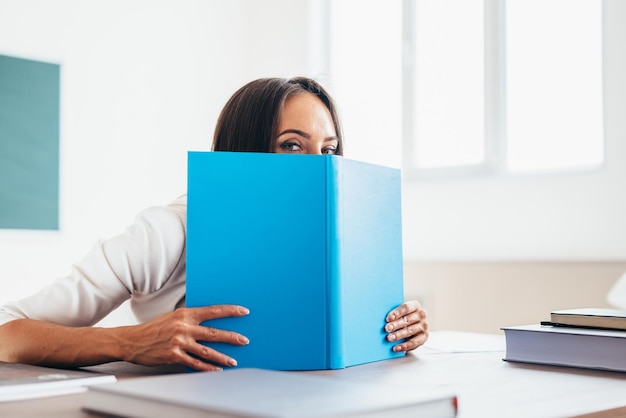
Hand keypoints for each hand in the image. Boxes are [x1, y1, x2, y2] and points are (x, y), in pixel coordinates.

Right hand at [117, 305, 249, 370]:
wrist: (132, 341)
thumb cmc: (153, 328)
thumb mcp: (172, 317)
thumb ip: (189, 319)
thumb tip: (206, 321)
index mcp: (185, 314)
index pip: (213, 311)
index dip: (230, 311)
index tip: (243, 311)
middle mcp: (184, 327)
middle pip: (214, 333)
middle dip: (232, 337)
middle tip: (244, 340)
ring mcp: (179, 342)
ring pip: (207, 351)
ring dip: (222, 357)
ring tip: (233, 361)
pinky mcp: (174, 356)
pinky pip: (195, 363)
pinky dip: (207, 368)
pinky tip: (216, 370)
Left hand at [385, 300, 428, 352]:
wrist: (414, 326)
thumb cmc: (403, 317)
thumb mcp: (400, 313)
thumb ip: (394, 314)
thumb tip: (382, 319)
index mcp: (415, 305)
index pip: (406, 308)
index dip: (397, 313)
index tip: (388, 318)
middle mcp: (421, 315)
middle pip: (407, 320)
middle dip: (396, 325)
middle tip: (387, 328)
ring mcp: (423, 326)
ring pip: (410, 331)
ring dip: (398, 335)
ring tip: (389, 338)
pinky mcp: (424, 337)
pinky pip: (414, 343)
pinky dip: (404, 346)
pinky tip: (396, 348)